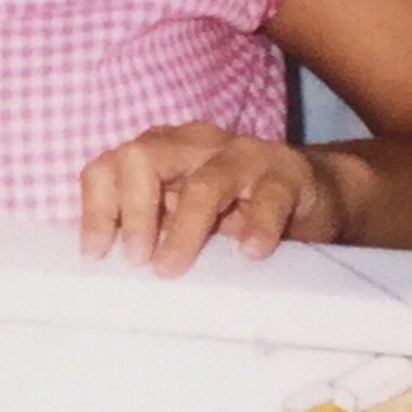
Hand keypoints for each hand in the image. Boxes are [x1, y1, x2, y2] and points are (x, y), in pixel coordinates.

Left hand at [77, 123, 358, 275]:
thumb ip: (152, 226)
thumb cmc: (238, 208)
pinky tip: (250, 252)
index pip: (111, 164)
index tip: (95, 254)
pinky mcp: (287, 175)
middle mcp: (195, 144)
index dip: (97, 207)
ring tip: (171, 268)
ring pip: (205, 182)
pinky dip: (257, 225)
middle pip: (144, 158)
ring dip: (184, 228)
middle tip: (135, 260)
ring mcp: (242, 155)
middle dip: (133, 209)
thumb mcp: (186, 214)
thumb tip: (107, 264)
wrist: (317, 191)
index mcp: (162, 150)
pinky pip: (268, 197)